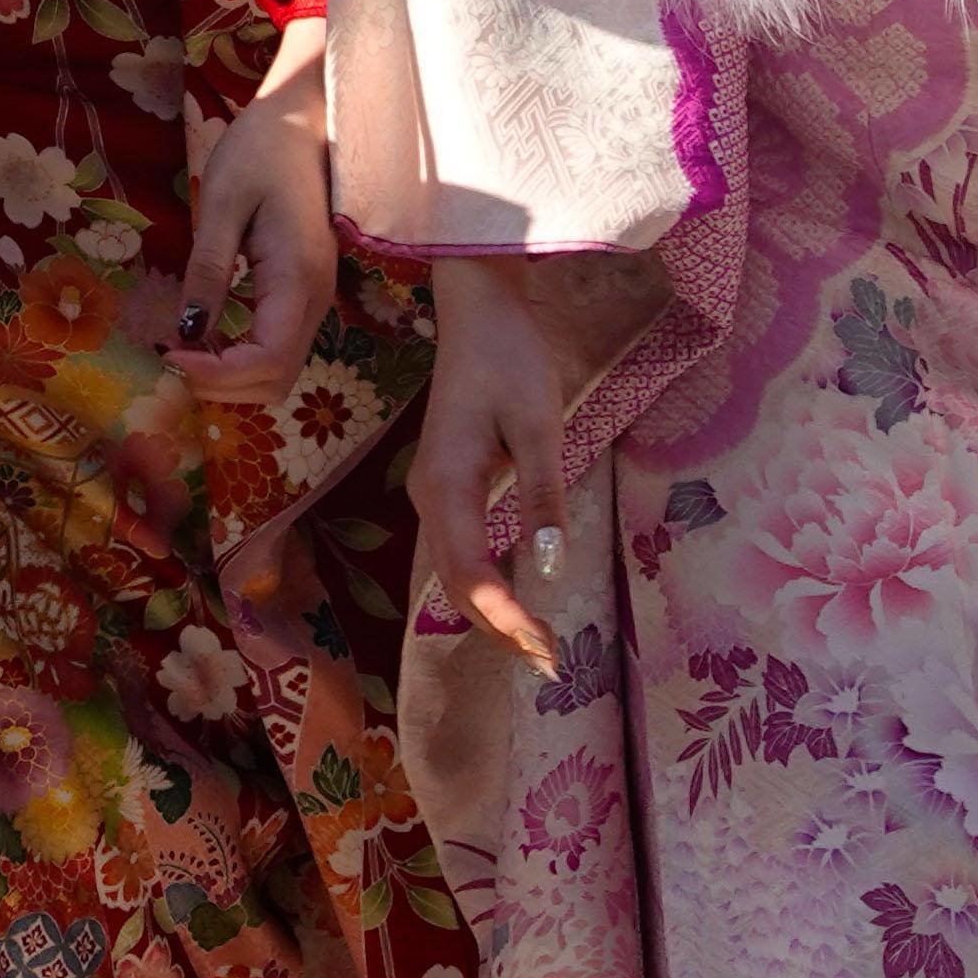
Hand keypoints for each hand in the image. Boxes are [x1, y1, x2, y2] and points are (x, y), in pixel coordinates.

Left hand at [169, 21, 338, 406]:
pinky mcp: (304, 294)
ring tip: (182, 350)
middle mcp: (316, 300)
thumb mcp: (223, 203)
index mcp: (298, 278)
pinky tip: (205, 337)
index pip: (268, 360)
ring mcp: (315, 300)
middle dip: (222, 386)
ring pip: (278, 370)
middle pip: (276, 379)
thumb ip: (208, 269)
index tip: (169, 355)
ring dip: (230, 378)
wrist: (303, 121)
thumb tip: (188, 331)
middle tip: (169, 358)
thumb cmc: (261, 151)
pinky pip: (277, 347)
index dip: (218, 375)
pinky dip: (241, 359)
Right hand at [403, 254, 573, 660]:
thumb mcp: (539, 425)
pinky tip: (514, 603)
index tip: (547, 652)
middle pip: (454, 585)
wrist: (474, 311)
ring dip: (490, 614)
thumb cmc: (510, 359)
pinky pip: (457, 553)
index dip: (507, 619)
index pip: (471, 574)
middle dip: (498, 630)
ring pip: (451, 573)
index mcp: (447, 485)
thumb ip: (541, 498)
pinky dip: (483, 586)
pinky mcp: (442, 489)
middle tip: (549, 666)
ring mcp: (430, 495)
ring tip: (536, 647)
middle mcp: (428, 498)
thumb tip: (547, 568)